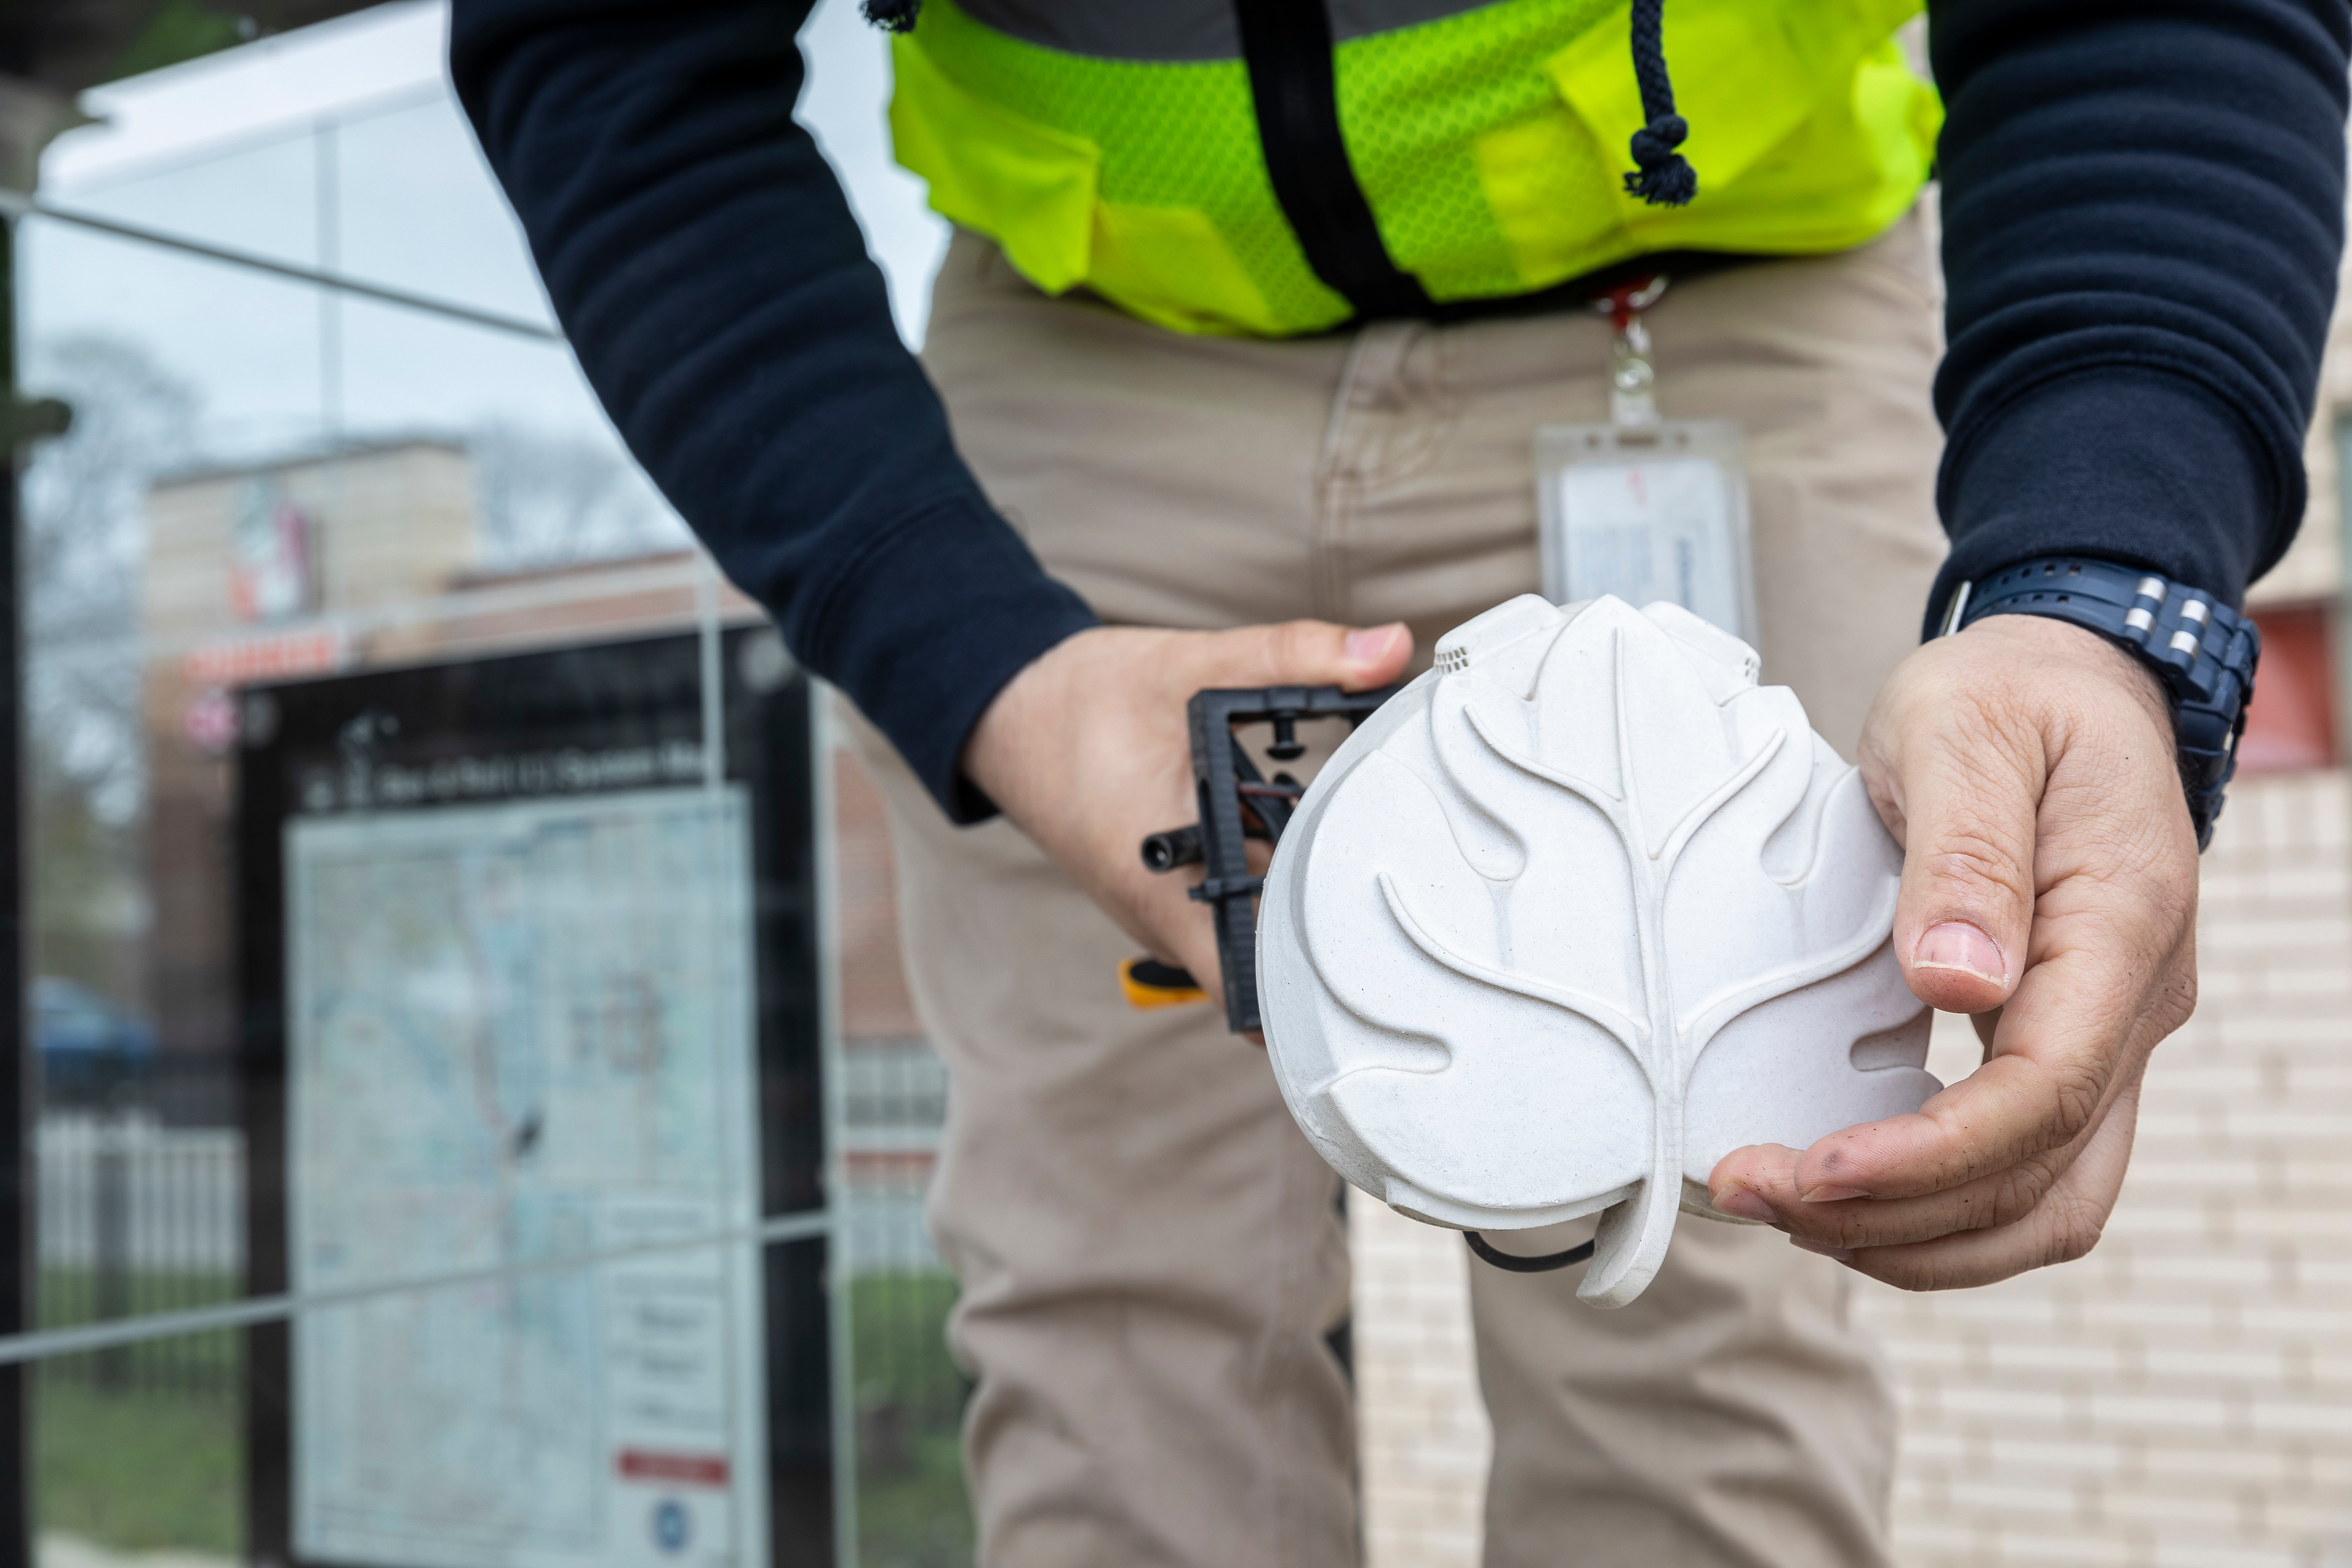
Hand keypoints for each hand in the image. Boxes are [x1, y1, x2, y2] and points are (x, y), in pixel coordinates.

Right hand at [961, 619, 1414, 1012]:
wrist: (1008, 712)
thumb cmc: (1080, 703)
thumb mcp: (1192, 665)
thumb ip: (1294, 655)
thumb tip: (1389, 646)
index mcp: (1165, 889)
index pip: (1253, 992)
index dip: (1317, 995)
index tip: (1380, 968)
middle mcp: (1165, 918)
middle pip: (1268, 969)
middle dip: (1330, 940)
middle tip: (1394, 894)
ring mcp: (1165, 908)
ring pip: (1253, 934)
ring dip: (1302, 904)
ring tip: (1363, 861)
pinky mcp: (1168, 888)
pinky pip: (1232, 904)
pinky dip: (1270, 880)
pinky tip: (1306, 836)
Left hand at [1708, 615, 2198, 1287]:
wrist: (2068, 685)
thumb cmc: (2013, 697)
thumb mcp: (1967, 732)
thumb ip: (1966, 852)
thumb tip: (1956, 979)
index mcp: (2120, 926)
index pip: (2040, 1095)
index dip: (1926, 1156)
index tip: (1813, 1171)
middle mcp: (2134, 1003)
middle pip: (2040, 1179)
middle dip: (1895, 1214)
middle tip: (1757, 1193)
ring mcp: (2109, 1034)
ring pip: (2046, 1204)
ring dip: (1919, 1234)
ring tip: (1789, 1214)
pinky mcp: (2065, 1046)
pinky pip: (2027, 1170)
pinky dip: (1939, 1208)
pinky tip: (1849, 1194)